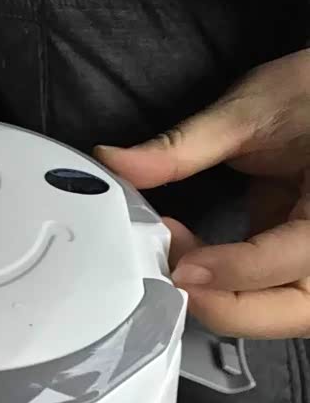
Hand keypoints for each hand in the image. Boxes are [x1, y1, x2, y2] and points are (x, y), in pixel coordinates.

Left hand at [95, 50, 309, 338]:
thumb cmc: (309, 89)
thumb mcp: (251, 109)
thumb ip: (184, 146)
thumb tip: (113, 162)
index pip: (292, 258)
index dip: (235, 270)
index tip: (181, 266)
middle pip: (294, 311)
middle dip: (228, 308)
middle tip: (173, 274)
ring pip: (281, 313)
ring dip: (225, 303)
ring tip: (178, 259)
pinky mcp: (300, 261)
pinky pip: (266, 294)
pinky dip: (227, 289)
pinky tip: (190, 257)